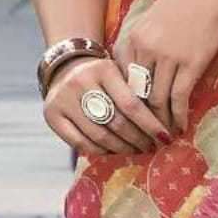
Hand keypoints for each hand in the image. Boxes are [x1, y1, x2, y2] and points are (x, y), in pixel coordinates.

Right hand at [43, 52, 174, 159]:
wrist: (65, 66)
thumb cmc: (101, 75)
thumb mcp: (118, 73)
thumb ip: (136, 93)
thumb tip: (162, 127)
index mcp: (104, 70)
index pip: (131, 104)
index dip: (150, 125)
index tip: (165, 137)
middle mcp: (81, 82)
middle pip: (116, 123)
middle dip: (139, 139)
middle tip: (152, 146)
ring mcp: (64, 100)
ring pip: (99, 136)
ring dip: (122, 148)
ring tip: (136, 150)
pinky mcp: (52, 115)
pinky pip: (81, 143)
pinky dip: (100, 150)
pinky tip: (113, 150)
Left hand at [111, 0, 217, 137]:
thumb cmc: (188, 1)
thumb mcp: (155, 16)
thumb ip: (143, 40)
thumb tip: (138, 66)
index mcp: (134, 37)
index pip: (122, 77)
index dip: (126, 99)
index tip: (132, 114)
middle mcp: (146, 49)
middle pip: (136, 93)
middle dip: (140, 117)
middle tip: (144, 133)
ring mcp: (167, 57)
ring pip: (157, 100)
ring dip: (160, 122)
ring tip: (164, 135)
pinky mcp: (190, 64)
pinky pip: (178, 98)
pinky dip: (178, 116)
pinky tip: (181, 126)